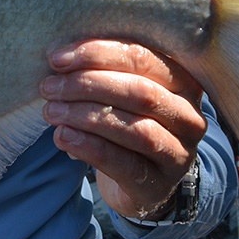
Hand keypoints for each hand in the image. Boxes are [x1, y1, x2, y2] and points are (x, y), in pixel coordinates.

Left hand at [39, 39, 205, 220]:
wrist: (142, 181)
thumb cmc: (127, 122)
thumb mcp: (122, 92)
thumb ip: (102, 72)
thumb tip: (60, 59)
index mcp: (182, 81)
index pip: (142, 58)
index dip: (97, 54)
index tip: (57, 59)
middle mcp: (189, 115)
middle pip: (140, 92)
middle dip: (88, 85)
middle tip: (49, 87)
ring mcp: (180, 153)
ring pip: (135, 129)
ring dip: (86, 116)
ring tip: (52, 112)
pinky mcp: (160, 184)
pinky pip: (125, 164)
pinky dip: (90, 147)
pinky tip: (63, 137)